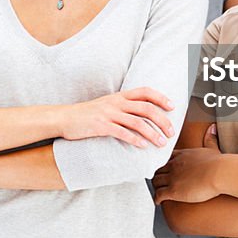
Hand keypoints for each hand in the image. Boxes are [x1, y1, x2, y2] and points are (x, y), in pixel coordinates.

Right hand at [59, 87, 175, 148]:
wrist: (65, 118)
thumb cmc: (87, 114)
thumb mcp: (107, 104)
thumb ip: (123, 107)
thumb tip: (143, 115)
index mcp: (119, 96)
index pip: (145, 91)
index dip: (160, 97)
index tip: (172, 107)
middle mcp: (116, 102)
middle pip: (146, 108)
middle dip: (162, 120)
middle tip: (171, 132)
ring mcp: (108, 114)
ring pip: (137, 122)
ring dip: (152, 133)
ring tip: (161, 143)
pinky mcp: (101, 126)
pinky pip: (122, 132)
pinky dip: (135, 139)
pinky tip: (143, 146)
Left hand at [154, 124, 222, 203]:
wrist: (218, 173)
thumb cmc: (217, 163)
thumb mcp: (212, 148)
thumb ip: (210, 138)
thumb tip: (213, 128)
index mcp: (182, 155)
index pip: (165, 157)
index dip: (162, 163)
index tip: (162, 167)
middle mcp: (174, 165)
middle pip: (158, 169)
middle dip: (156, 174)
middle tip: (157, 180)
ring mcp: (172, 177)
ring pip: (155, 181)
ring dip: (155, 186)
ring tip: (157, 190)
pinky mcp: (174, 190)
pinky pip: (159, 194)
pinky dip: (157, 198)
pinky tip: (158, 201)